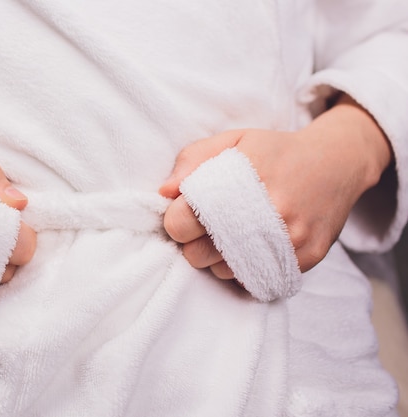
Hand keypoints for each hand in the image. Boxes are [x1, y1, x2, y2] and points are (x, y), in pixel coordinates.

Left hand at [159, 95, 390, 278]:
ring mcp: (289, 240)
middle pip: (196, 256)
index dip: (177, 219)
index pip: (180, 223)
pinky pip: (254, 281)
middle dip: (194, 242)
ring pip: (223, 273)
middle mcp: (268, 214)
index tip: (187, 211)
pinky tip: (253, 245)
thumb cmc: (275, 151)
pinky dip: (246, 268)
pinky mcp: (306, 259)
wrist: (338, 163)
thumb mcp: (233, 141)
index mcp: (241, 182)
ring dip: (220, 257)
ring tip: (234, 233)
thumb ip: (193, 160)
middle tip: (209, 226)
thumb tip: (164, 193)